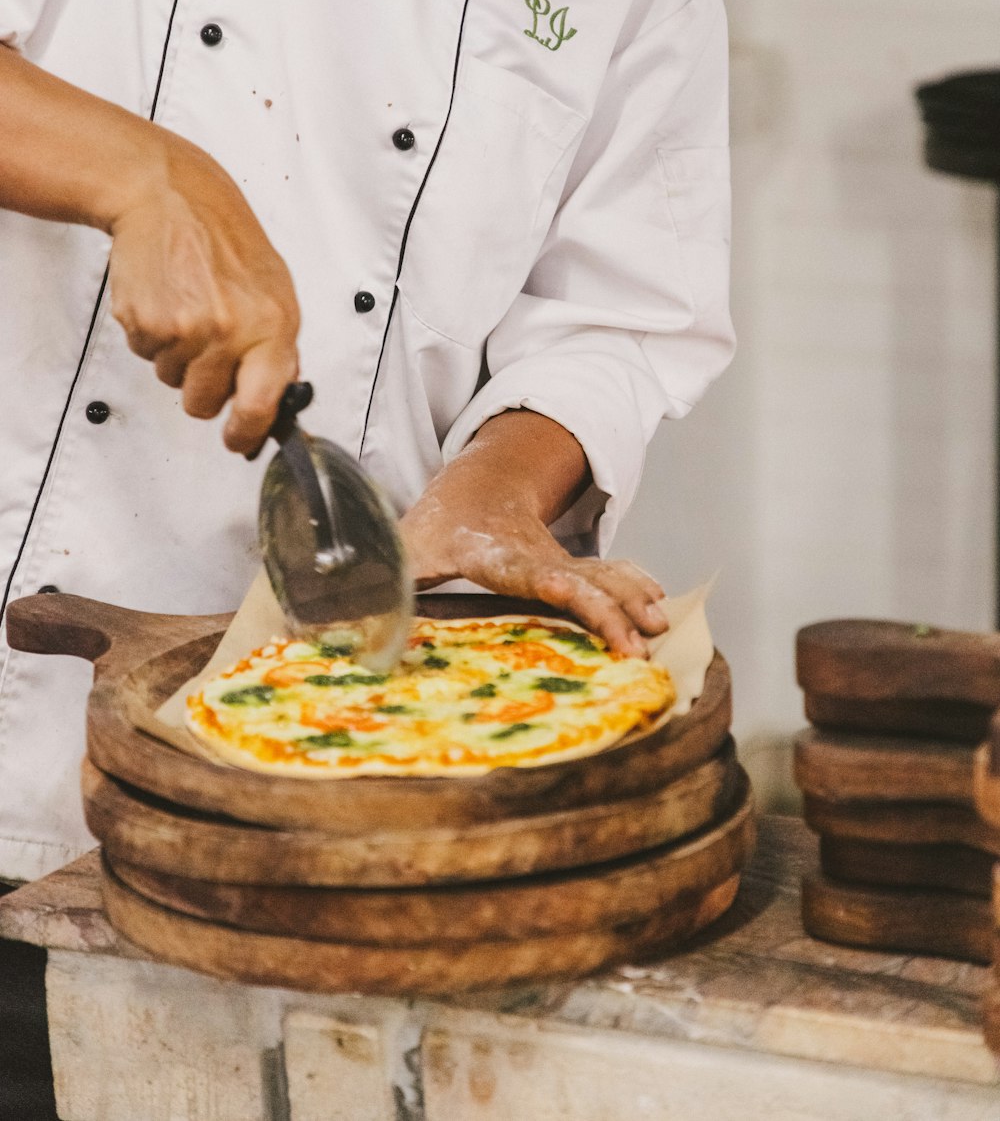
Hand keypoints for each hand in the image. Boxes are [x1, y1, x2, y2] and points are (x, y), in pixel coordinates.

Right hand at [107, 134, 299, 453]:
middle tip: (204, 347)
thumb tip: (276, 395)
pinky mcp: (145, 321)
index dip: (246, 433)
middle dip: (202, 387)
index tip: (238, 440)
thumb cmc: (224, 237)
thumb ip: (277, 344)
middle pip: (204, 403)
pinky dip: (151, 334)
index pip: (262, 405)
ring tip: (187, 308)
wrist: (169, 196)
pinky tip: (165, 298)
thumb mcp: (275, 287)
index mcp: (272, 325)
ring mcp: (184, 328)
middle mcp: (230, 331)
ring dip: (176, 356)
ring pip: (172, 380)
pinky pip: (145, 354)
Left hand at [398, 411, 667, 656]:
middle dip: (613, 606)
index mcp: (492, 552)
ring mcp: (560, 560)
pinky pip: (612, 577)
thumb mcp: (404, 547)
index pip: (524, 567)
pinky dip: (638, 589)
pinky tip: (661, 608)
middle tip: (641, 638)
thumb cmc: (436, 529)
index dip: (550, 580)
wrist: (478, 490)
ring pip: (605, 574)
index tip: (569, 588)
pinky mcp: (574, 569)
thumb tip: (338, 611)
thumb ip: (381, 577)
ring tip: (662, 626)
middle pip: (581, 577)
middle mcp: (535, 555)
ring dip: (634, 598)